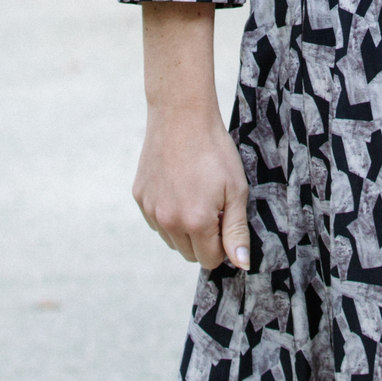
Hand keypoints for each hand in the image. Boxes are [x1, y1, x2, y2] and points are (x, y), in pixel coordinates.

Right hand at [133, 104, 250, 268]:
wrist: (181, 116)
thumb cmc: (214, 150)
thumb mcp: (236, 189)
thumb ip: (236, 231)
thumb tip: (241, 265)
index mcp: (195, 222)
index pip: (210, 259)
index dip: (223, 245)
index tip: (226, 221)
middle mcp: (168, 221)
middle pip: (189, 254)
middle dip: (204, 240)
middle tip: (213, 207)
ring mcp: (151, 210)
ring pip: (171, 239)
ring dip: (184, 228)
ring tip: (196, 194)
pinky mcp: (139, 197)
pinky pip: (156, 221)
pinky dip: (168, 214)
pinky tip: (178, 188)